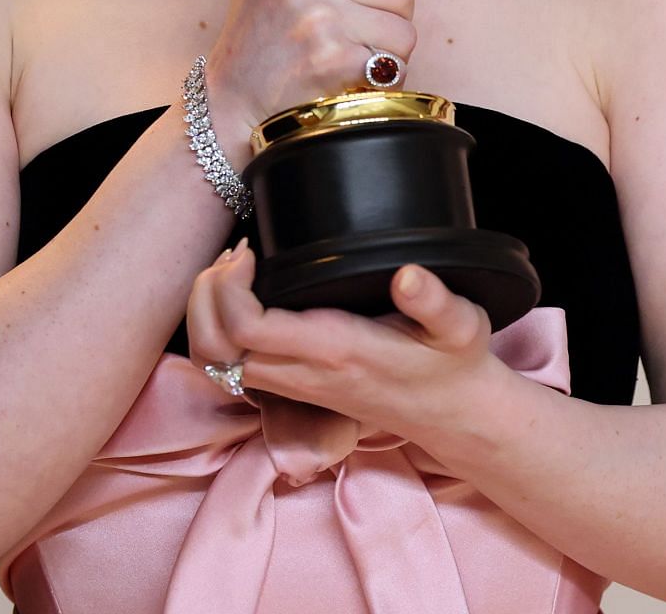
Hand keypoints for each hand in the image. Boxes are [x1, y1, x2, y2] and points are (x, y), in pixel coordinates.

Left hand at [186, 238, 499, 444]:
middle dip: (205, 295)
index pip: (248, 328)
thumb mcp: (460, 327)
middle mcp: (304, 373)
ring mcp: (294, 385)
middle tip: (233, 254)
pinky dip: (218, 331)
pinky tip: (243, 296)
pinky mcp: (292, 388)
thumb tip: (408, 276)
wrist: (453, 417)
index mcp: (336, 351)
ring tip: (232, 269)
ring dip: (206, 313)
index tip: (251, 249)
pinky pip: (231, 367)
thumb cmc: (453, 365)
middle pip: (215, 347)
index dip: (230, 286)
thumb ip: (435, 302)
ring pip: (215, 361)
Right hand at [204, 0, 416, 163]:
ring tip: (345, 55)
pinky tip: (344, 79)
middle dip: (387, 16)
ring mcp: (315, 12)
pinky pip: (393, 64)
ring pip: (404, 28)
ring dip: (385, 51)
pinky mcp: (331, 56)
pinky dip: (378, 80)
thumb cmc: (258, 31)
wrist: (231, 103)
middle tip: (349, 32)